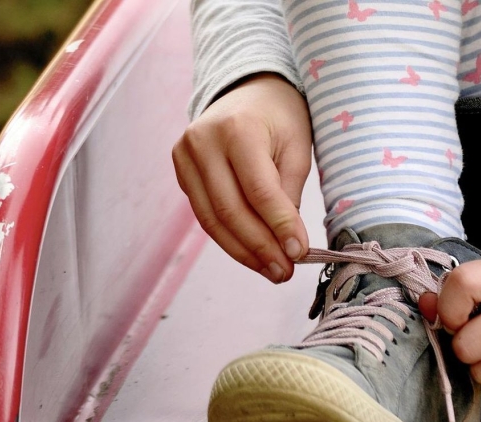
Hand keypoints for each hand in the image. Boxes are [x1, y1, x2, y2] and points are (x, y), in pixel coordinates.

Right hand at [172, 73, 312, 282]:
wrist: (249, 89)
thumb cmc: (281, 118)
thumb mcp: (297, 148)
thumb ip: (289, 193)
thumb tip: (288, 244)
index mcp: (237, 130)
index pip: (258, 190)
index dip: (279, 226)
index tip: (300, 254)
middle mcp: (203, 142)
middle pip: (229, 210)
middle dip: (260, 247)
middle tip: (284, 272)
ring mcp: (185, 156)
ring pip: (211, 218)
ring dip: (243, 251)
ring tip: (272, 271)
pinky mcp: (181, 170)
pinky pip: (204, 214)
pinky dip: (229, 238)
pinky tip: (253, 254)